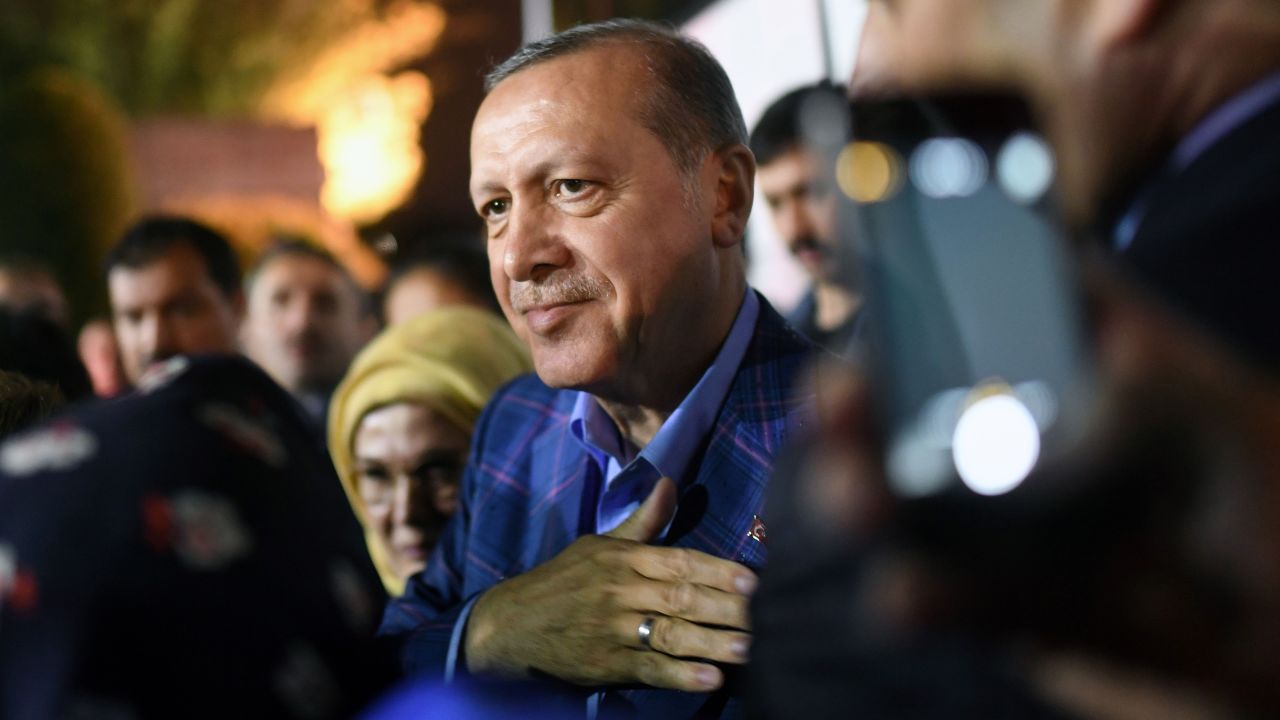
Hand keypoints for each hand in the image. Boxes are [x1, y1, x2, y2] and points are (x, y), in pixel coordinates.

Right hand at [463, 477, 757, 690]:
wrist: (511, 626)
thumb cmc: (562, 581)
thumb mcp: (599, 545)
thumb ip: (642, 522)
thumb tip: (669, 483)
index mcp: (623, 560)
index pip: (679, 561)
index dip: (718, 570)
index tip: (753, 578)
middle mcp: (621, 592)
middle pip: (682, 597)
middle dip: (727, 608)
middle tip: (768, 614)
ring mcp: (614, 629)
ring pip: (671, 634)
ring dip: (713, 642)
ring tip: (751, 649)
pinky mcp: (607, 664)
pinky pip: (649, 669)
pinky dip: (680, 675)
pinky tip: (710, 678)